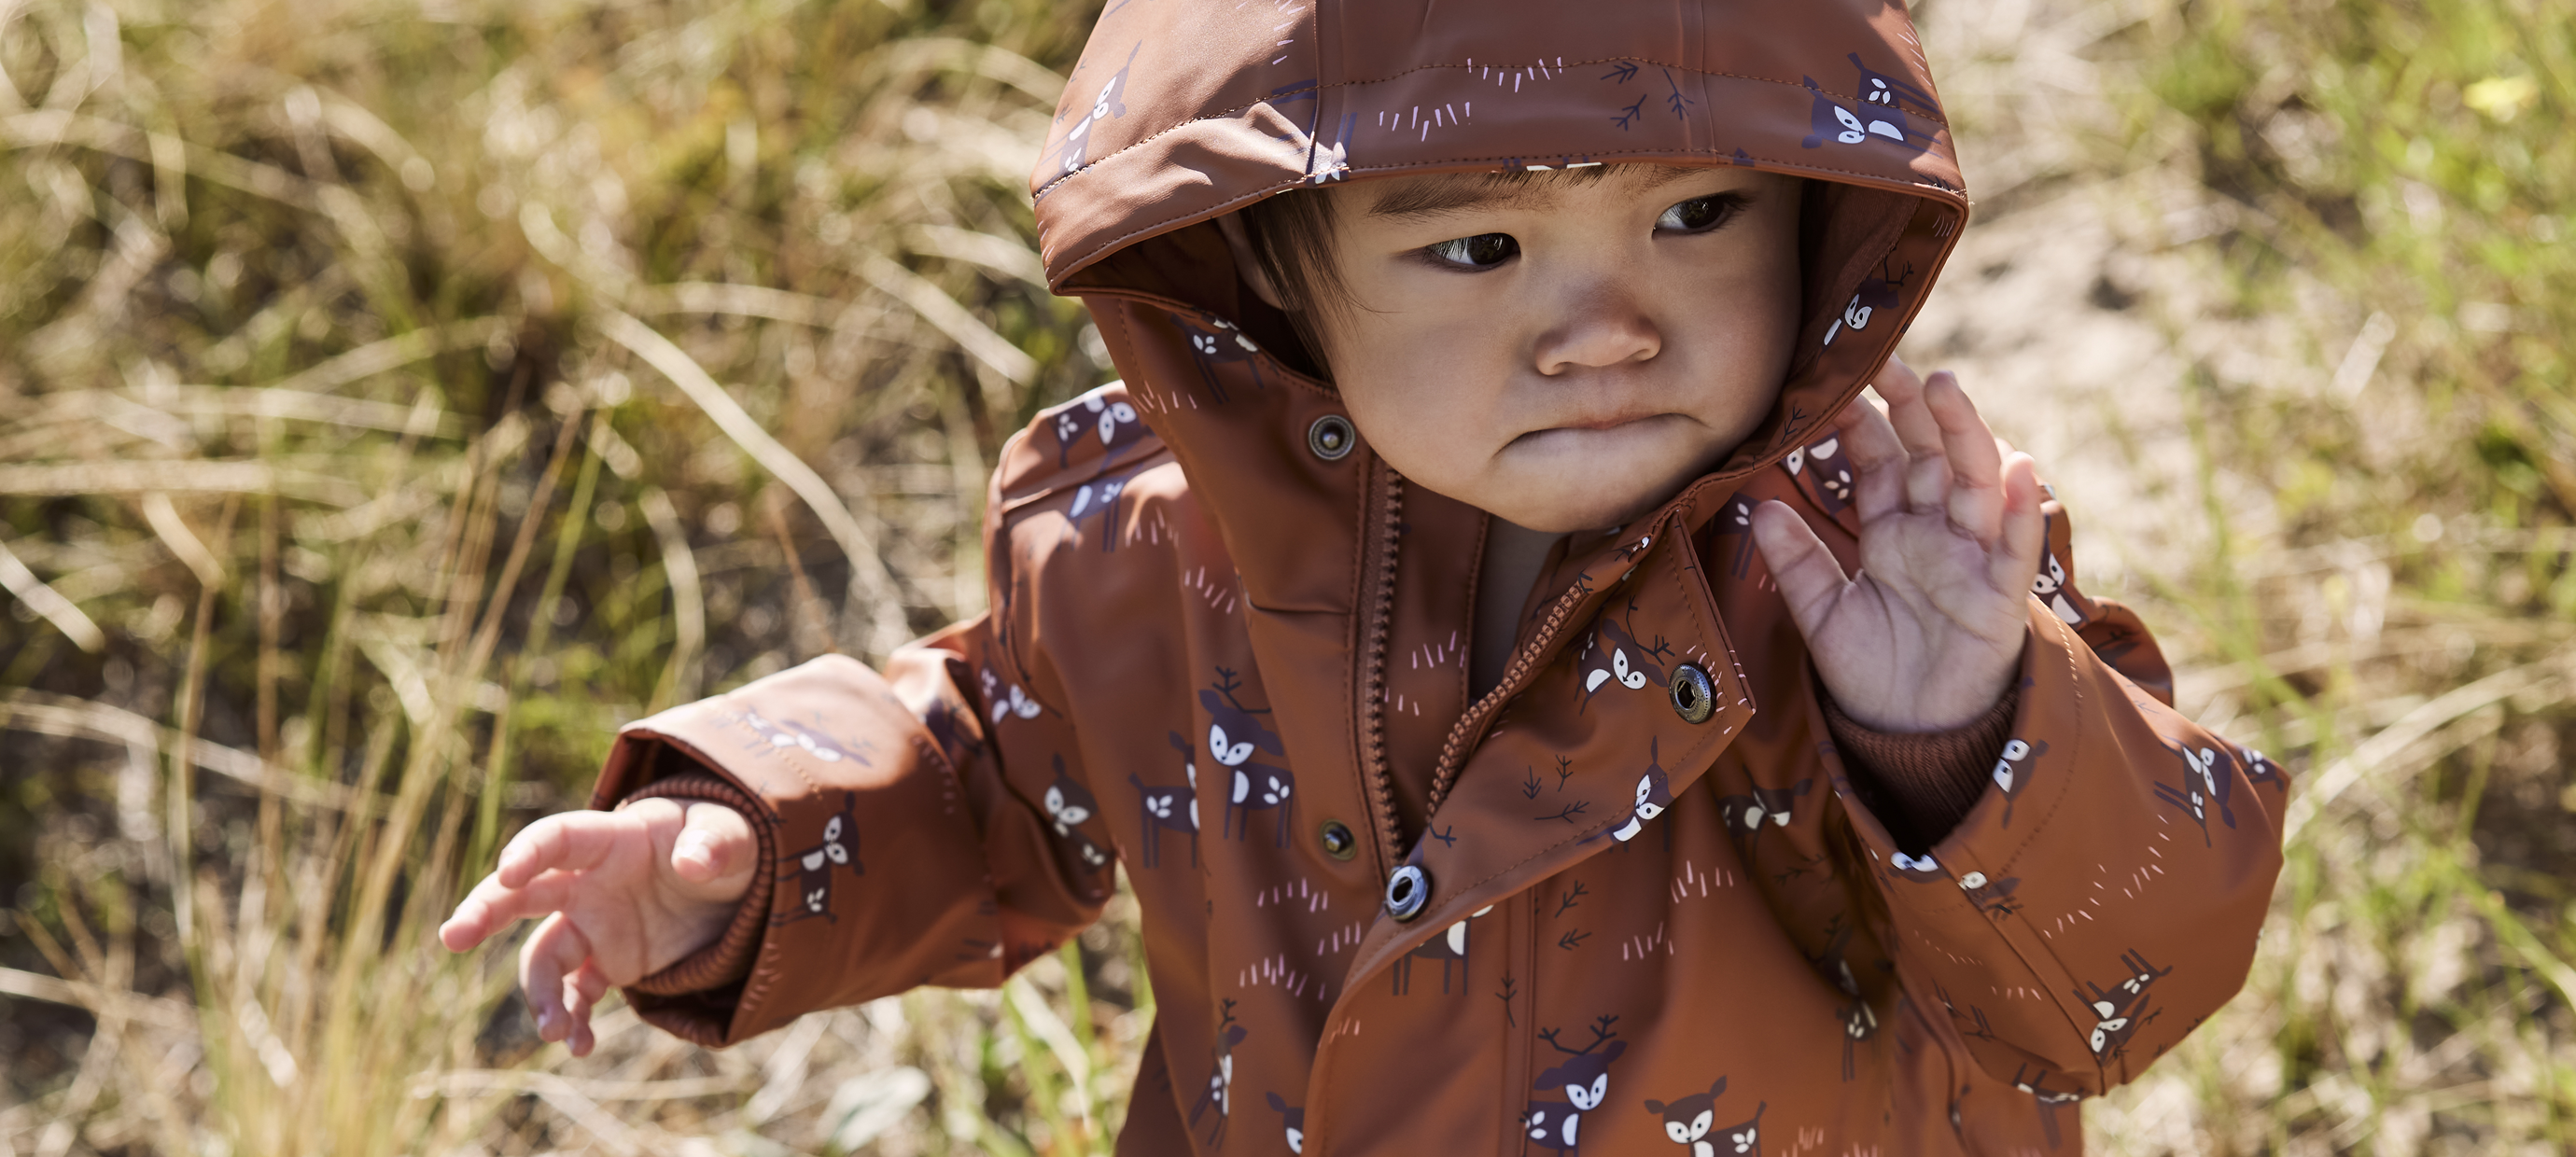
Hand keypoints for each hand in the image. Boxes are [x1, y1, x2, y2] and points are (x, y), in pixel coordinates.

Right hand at [437, 799, 755, 1054]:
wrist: (733, 882)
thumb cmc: (728, 842)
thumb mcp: (736, 837)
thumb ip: (717, 845)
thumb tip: (695, 863)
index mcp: (613, 839)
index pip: (560, 837)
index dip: (530, 850)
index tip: (507, 871)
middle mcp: (589, 881)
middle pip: (523, 894)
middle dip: (485, 911)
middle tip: (453, 936)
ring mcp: (593, 924)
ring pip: (544, 959)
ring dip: (541, 996)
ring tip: (557, 1033)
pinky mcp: (607, 961)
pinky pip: (576, 993)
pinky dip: (573, 1019)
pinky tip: (580, 1045)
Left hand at [1751, 356, 2042, 732]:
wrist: (1910, 735)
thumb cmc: (1872, 672)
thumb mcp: (1822, 614)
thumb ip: (1796, 562)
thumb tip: (1759, 506)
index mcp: (1891, 531)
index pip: (1878, 460)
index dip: (1861, 421)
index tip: (1834, 381)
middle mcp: (1935, 534)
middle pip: (1929, 455)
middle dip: (1913, 407)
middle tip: (1889, 361)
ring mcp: (1972, 560)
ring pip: (1975, 483)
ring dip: (1965, 434)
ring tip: (1946, 388)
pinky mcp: (2002, 597)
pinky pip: (2015, 549)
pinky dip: (2020, 510)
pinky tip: (2018, 469)